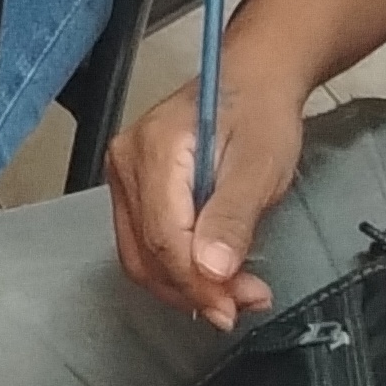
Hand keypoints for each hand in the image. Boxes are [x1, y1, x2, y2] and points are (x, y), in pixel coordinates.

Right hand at [107, 54, 307, 330]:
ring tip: (235, 293)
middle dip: (194, 289)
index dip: (197, 282)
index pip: (164, 238)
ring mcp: (125, 176)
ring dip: (186, 286)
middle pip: (147, 252)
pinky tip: (214, 274)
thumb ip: (233, 217)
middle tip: (242, 303)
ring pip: (141, 256)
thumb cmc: (260, 111)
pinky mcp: (135, 189)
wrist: (254, 80)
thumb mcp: (260, 165)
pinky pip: (146, 243)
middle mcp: (127, 162)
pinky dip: (179, 268)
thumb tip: (211, 269)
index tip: (234, 306)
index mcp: (155, 149)